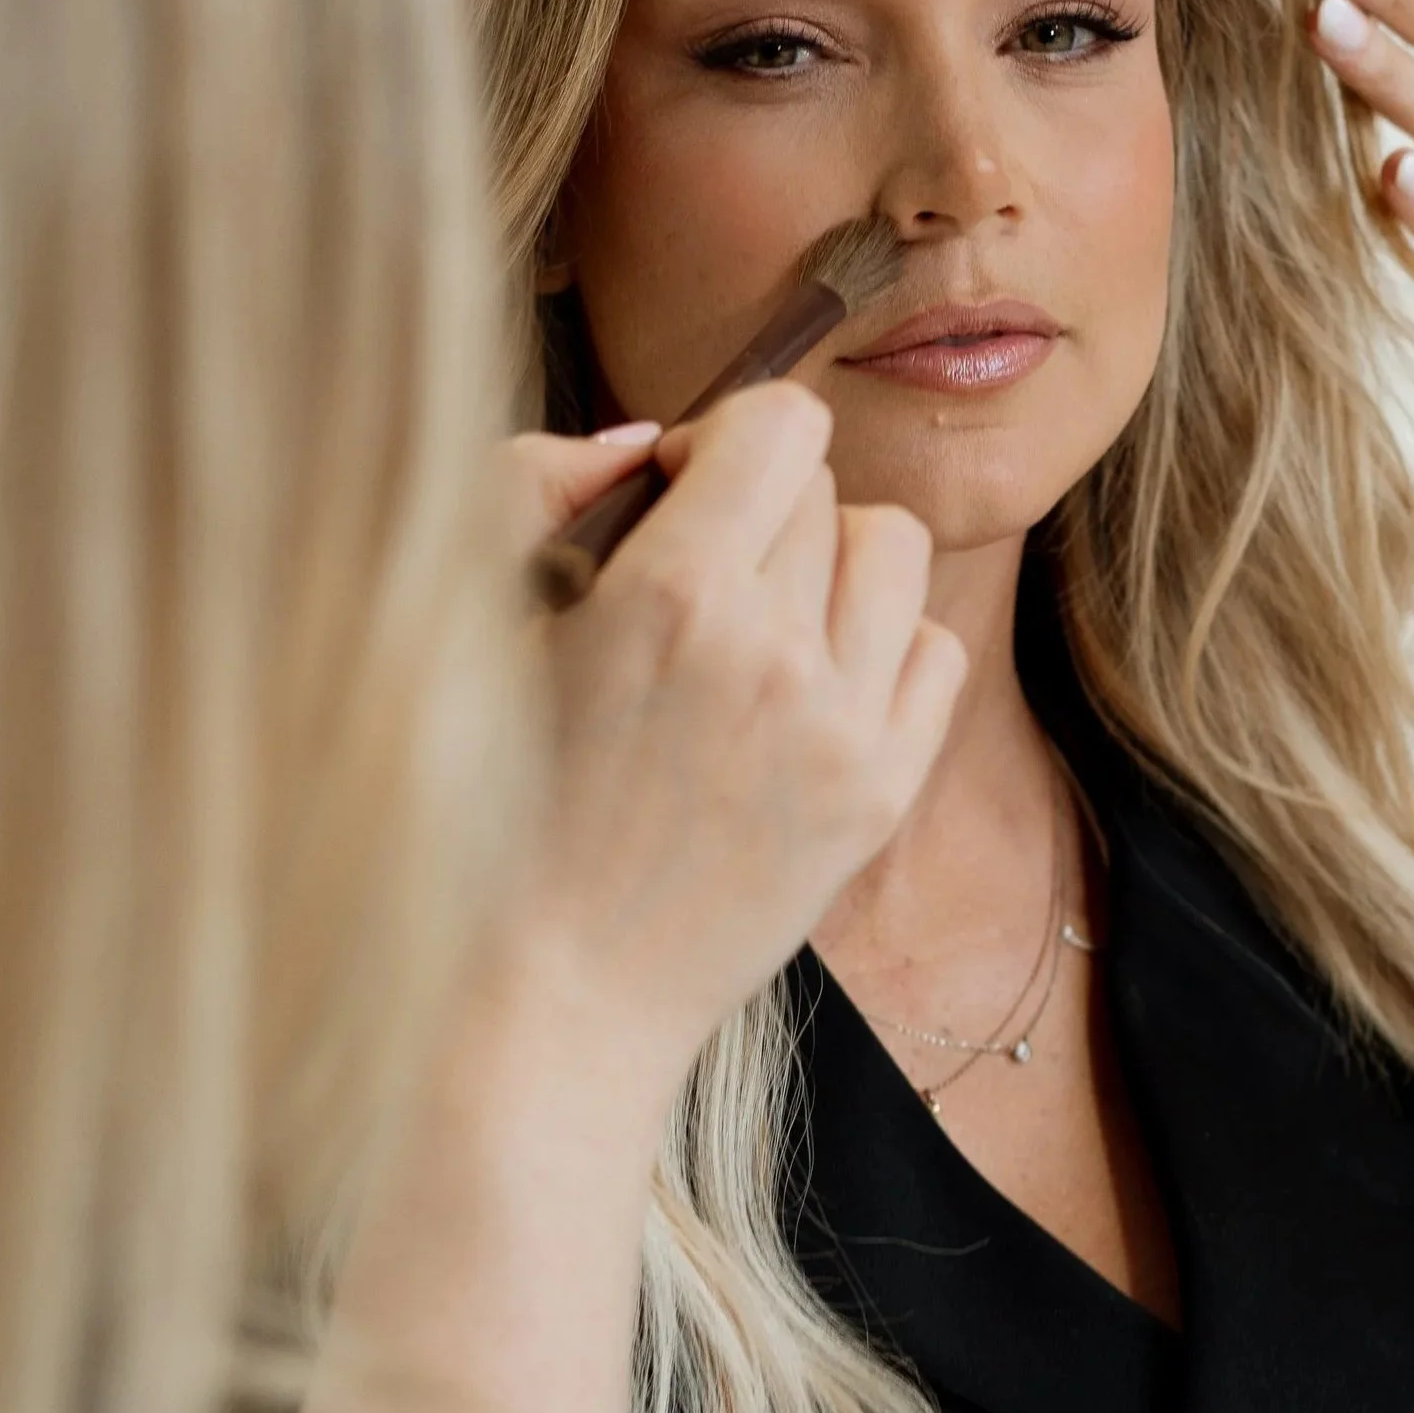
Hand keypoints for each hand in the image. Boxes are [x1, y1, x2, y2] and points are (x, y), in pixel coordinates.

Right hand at [503, 385, 963, 1097]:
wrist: (554, 985)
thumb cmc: (489, 801)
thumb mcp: (475, 623)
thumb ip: (539, 487)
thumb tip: (643, 438)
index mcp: (672, 595)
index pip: (780, 427)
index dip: (727, 441)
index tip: (680, 494)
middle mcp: (777, 653)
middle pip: (827, 491)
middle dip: (763, 513)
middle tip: (700, 580)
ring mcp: (845, 727)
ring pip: (896, 553)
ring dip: (836, 565)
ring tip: (769, 623)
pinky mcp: (884, 792)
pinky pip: (938, 651)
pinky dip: (886, 648)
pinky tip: (813, 688)